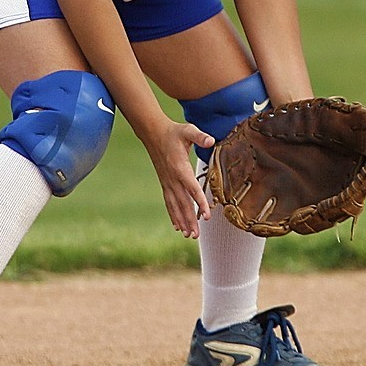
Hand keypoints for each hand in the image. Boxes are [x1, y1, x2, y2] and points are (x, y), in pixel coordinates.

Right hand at [143, 121, 213, 237]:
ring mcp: (167, 182)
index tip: (207, 216)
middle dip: (190, 219)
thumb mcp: (188, 130)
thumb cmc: (173, 132)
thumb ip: (200, 136)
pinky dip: (173, 215)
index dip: (200, 202)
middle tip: (196, 235)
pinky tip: (177, 226)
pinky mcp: (165, 183)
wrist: (154, 133)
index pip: (192, 189)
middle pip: (183, 203)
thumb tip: (211, 141)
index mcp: (180, 168)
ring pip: (175, 205)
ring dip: (182, 221)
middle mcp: (172, 179)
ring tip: (189, 235)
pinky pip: (169, 202)